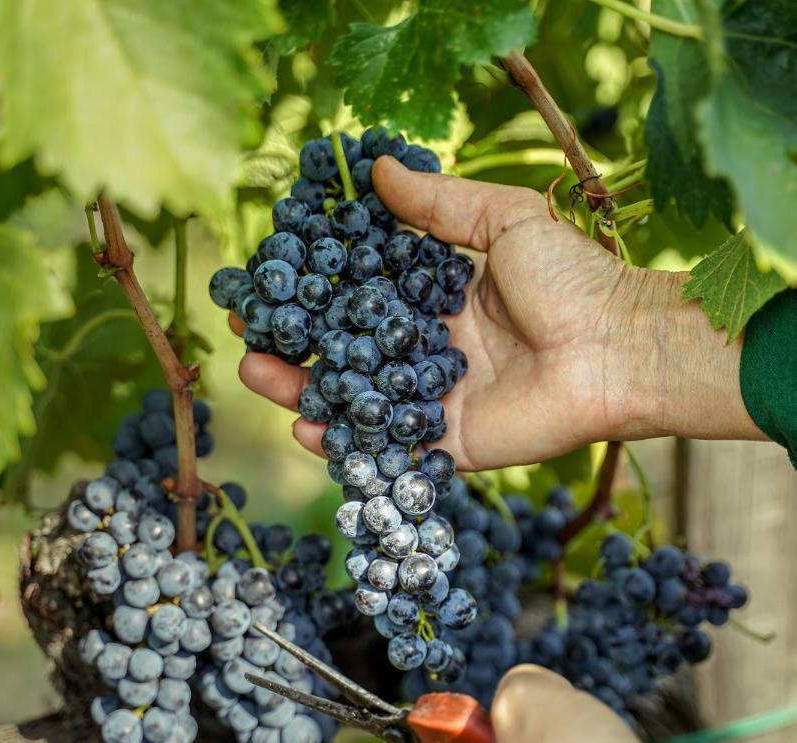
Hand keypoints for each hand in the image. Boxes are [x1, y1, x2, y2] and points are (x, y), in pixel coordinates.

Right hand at [233, 157, 762, 467]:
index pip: (360, 299)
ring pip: (355, 401)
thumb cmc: (572, 278)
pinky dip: (346, 445)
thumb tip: (375, 169)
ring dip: (303, 392)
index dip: (314, 293)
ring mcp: (434, 402)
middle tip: (250, 335)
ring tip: (258, 373)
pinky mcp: (448, 445)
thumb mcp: (504, 220)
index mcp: (437, 302)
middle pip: (345, 353)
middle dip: (294, 346)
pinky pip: (388, 448)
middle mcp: (427, 352)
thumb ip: (439, 202)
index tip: (270, 282)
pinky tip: (306, 429)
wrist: (619, 347)